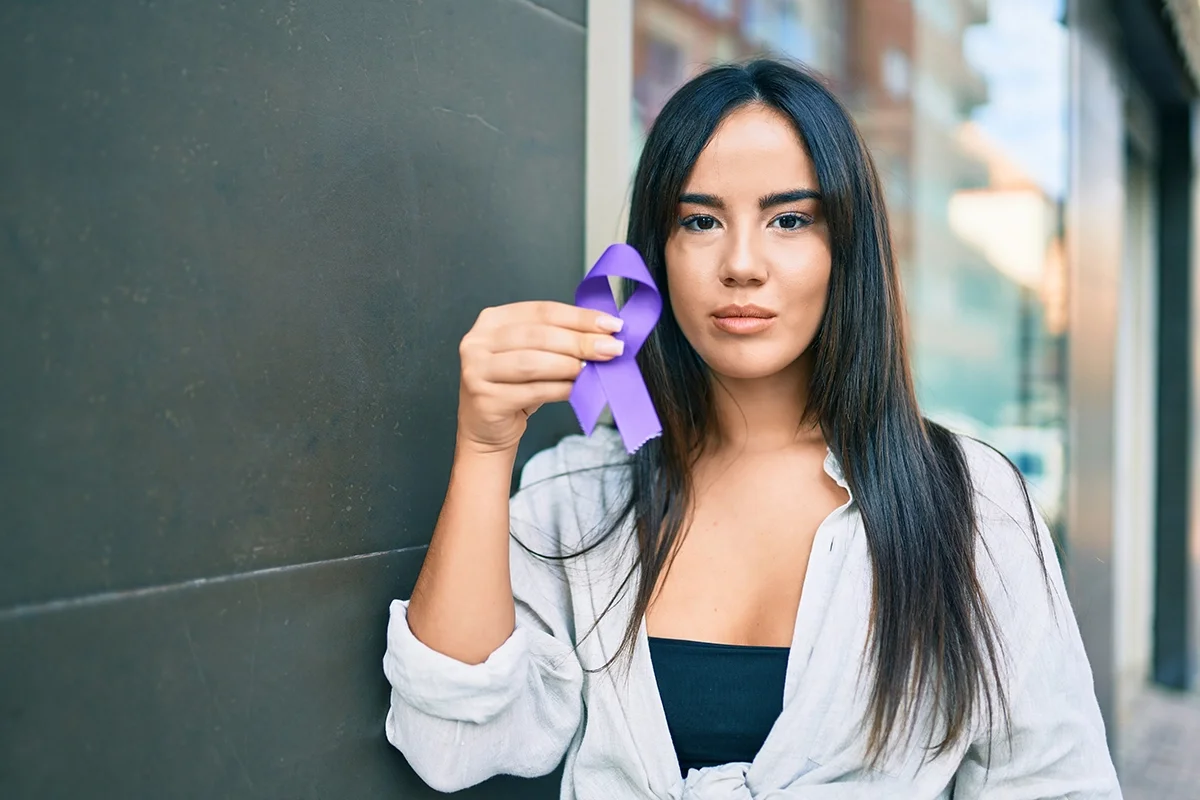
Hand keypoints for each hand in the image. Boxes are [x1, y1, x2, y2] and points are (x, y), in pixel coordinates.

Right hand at [456, 301, 624, 453]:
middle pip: (539, 336)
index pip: (543, 311)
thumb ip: (560, 341)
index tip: (611, 325)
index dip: (580, 317)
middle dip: (581, 342)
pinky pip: (532, 391)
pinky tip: (577, 389)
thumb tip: (605, 337)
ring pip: (533, 363)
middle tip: (612, 349)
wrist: (487, 428)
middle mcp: (478, 341)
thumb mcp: (534, 355)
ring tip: (594, 369)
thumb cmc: (514, 387)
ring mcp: (476, 370)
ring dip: (570, 365)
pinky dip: (560, 389)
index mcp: (493, 320)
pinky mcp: (484, 398)